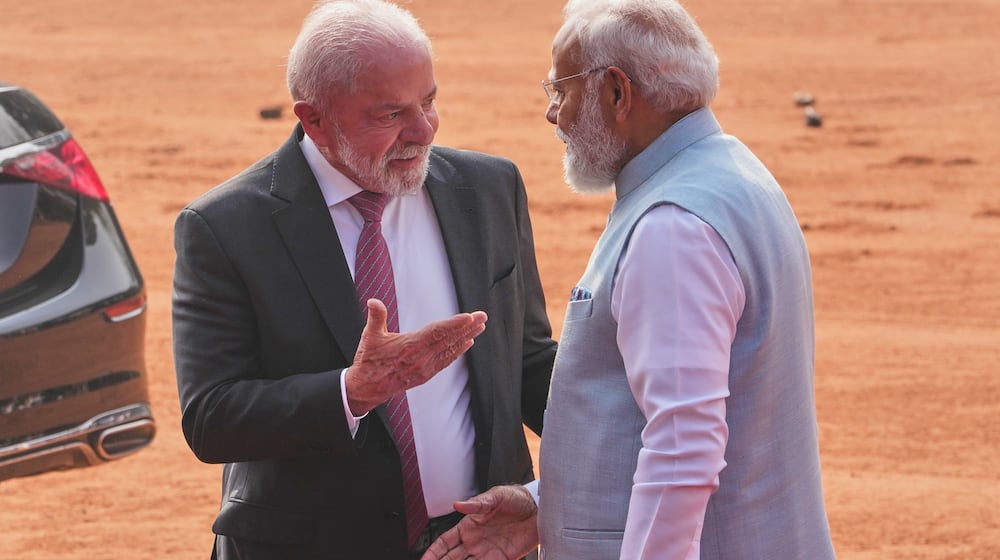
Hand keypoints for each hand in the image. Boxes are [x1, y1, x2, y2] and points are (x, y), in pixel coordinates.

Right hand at [345, 299, 487, 414]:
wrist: (367, 388)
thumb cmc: (369, 361)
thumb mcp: (370, 336)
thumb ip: (375, 316)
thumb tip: (373, 301)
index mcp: (409, 346)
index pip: (436, 332)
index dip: (454, 324)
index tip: (469, 317)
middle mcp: (420, 358)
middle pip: (449, 339)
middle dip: (467, 327)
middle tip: (482, 316)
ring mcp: (425, 368)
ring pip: (450, 350)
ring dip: (466, 337)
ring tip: (479, 327)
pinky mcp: (426, 375)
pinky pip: (446, 361)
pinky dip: (458, 352)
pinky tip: (467, 343)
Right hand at [421, 485, 538, 559]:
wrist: (539, 509)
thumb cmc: (516, 498)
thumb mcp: (496, 496)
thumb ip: (477, 503)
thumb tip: (458, 504)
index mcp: (469, 525)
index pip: (445, 542)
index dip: (433, 552)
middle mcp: (475, 541)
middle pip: (451, 558)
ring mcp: (487, 552)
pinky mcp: (502, 559)